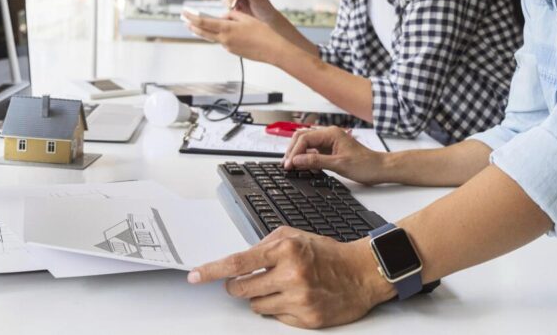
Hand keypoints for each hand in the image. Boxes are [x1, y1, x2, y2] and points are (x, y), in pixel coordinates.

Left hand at [182, 10, 292, 64]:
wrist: (274, 49)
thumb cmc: (263, 32)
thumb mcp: (246, 18)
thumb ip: (232, 16)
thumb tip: (224, 17)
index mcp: (227, 29)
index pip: (204, 22)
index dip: (192, 18)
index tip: (185, 13)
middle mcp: (225, 40)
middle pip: (204, 32)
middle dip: (193, 26)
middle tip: (185, 21)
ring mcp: (229, 47)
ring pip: (214, 37)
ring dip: (205, 32)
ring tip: (196, 27)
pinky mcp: (234, 52)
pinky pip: (224, 41)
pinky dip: (221, 36)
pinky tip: (224, 32)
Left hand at [188, 227, 394, 328]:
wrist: (362, 273)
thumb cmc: (328, 254)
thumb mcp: (295, 236)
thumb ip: (265, 245)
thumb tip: (239, 260)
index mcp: (286, 250)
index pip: (238, 263)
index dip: (212, 271)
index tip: (195, 276)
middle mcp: (292, 275)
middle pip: (241, 289)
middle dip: (239, 286)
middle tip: (250, 280)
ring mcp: (299, 300)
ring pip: (256, 306)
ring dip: (261, 297)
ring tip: (282, 287)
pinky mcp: (307, 319)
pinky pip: (275, 318)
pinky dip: (279, 309)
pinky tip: (295, 298)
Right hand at [283, 126, 390, 184]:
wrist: (379, 168)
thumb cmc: (365, 164)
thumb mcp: (339, 164)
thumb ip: (316, 161)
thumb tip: (297, 160)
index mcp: (331, 133)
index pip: (304, 138)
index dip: (294, 152)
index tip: (289, 164)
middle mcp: (328, 135)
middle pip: (302, 138)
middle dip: (292, 151)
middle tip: (286, 165)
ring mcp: (329, 142)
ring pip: (306, 144)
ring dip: (297, 154)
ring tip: (291, 166)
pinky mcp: (330, 150)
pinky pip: (313, 151)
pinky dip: (305, 158)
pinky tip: (302, 166)